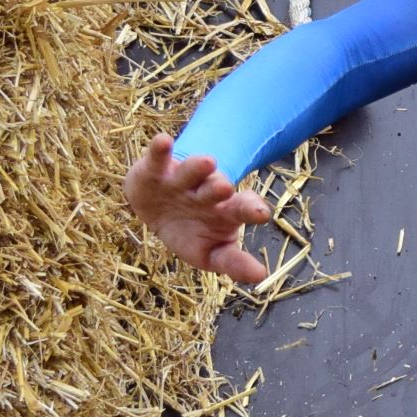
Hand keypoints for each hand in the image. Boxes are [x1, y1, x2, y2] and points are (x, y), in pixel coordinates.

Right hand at [126, 132, 273, 283]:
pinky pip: (159, 157)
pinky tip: (163, 141)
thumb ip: (233, 262)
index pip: (241, 210)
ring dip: (197, 167)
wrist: (158, 210)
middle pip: (216, 188)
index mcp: (224, 211)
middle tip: (225, 186)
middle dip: (220, 187)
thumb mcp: (210, 253)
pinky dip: (160, 149)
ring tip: (207, 161)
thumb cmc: (192, 234)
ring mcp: (181, 179)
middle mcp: (206, 191)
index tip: (260, 213)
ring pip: (191, 171)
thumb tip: (260, 276)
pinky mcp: (156, 169)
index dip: (251, 210)